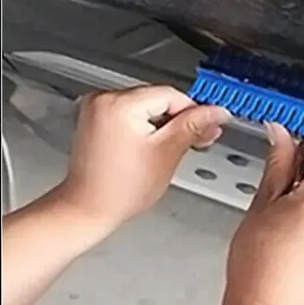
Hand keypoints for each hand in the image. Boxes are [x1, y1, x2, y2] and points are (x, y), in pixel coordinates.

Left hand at [53, 86, 230, 240]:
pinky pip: (126, 117)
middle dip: (174, 121)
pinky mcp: (92, 121)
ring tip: (158, 154)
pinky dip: (139, 130)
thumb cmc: (117, 191)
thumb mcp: (165, 156)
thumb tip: (217, 112)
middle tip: (189, 144)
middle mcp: (103, 99)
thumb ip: (193, 128)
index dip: (193, 112)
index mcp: (120, 104)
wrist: (86, 210)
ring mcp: (95, 109)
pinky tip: (142, 152)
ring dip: (157, 126)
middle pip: (155, 99)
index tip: (208, 125)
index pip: (171, 95)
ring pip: (142, 108)